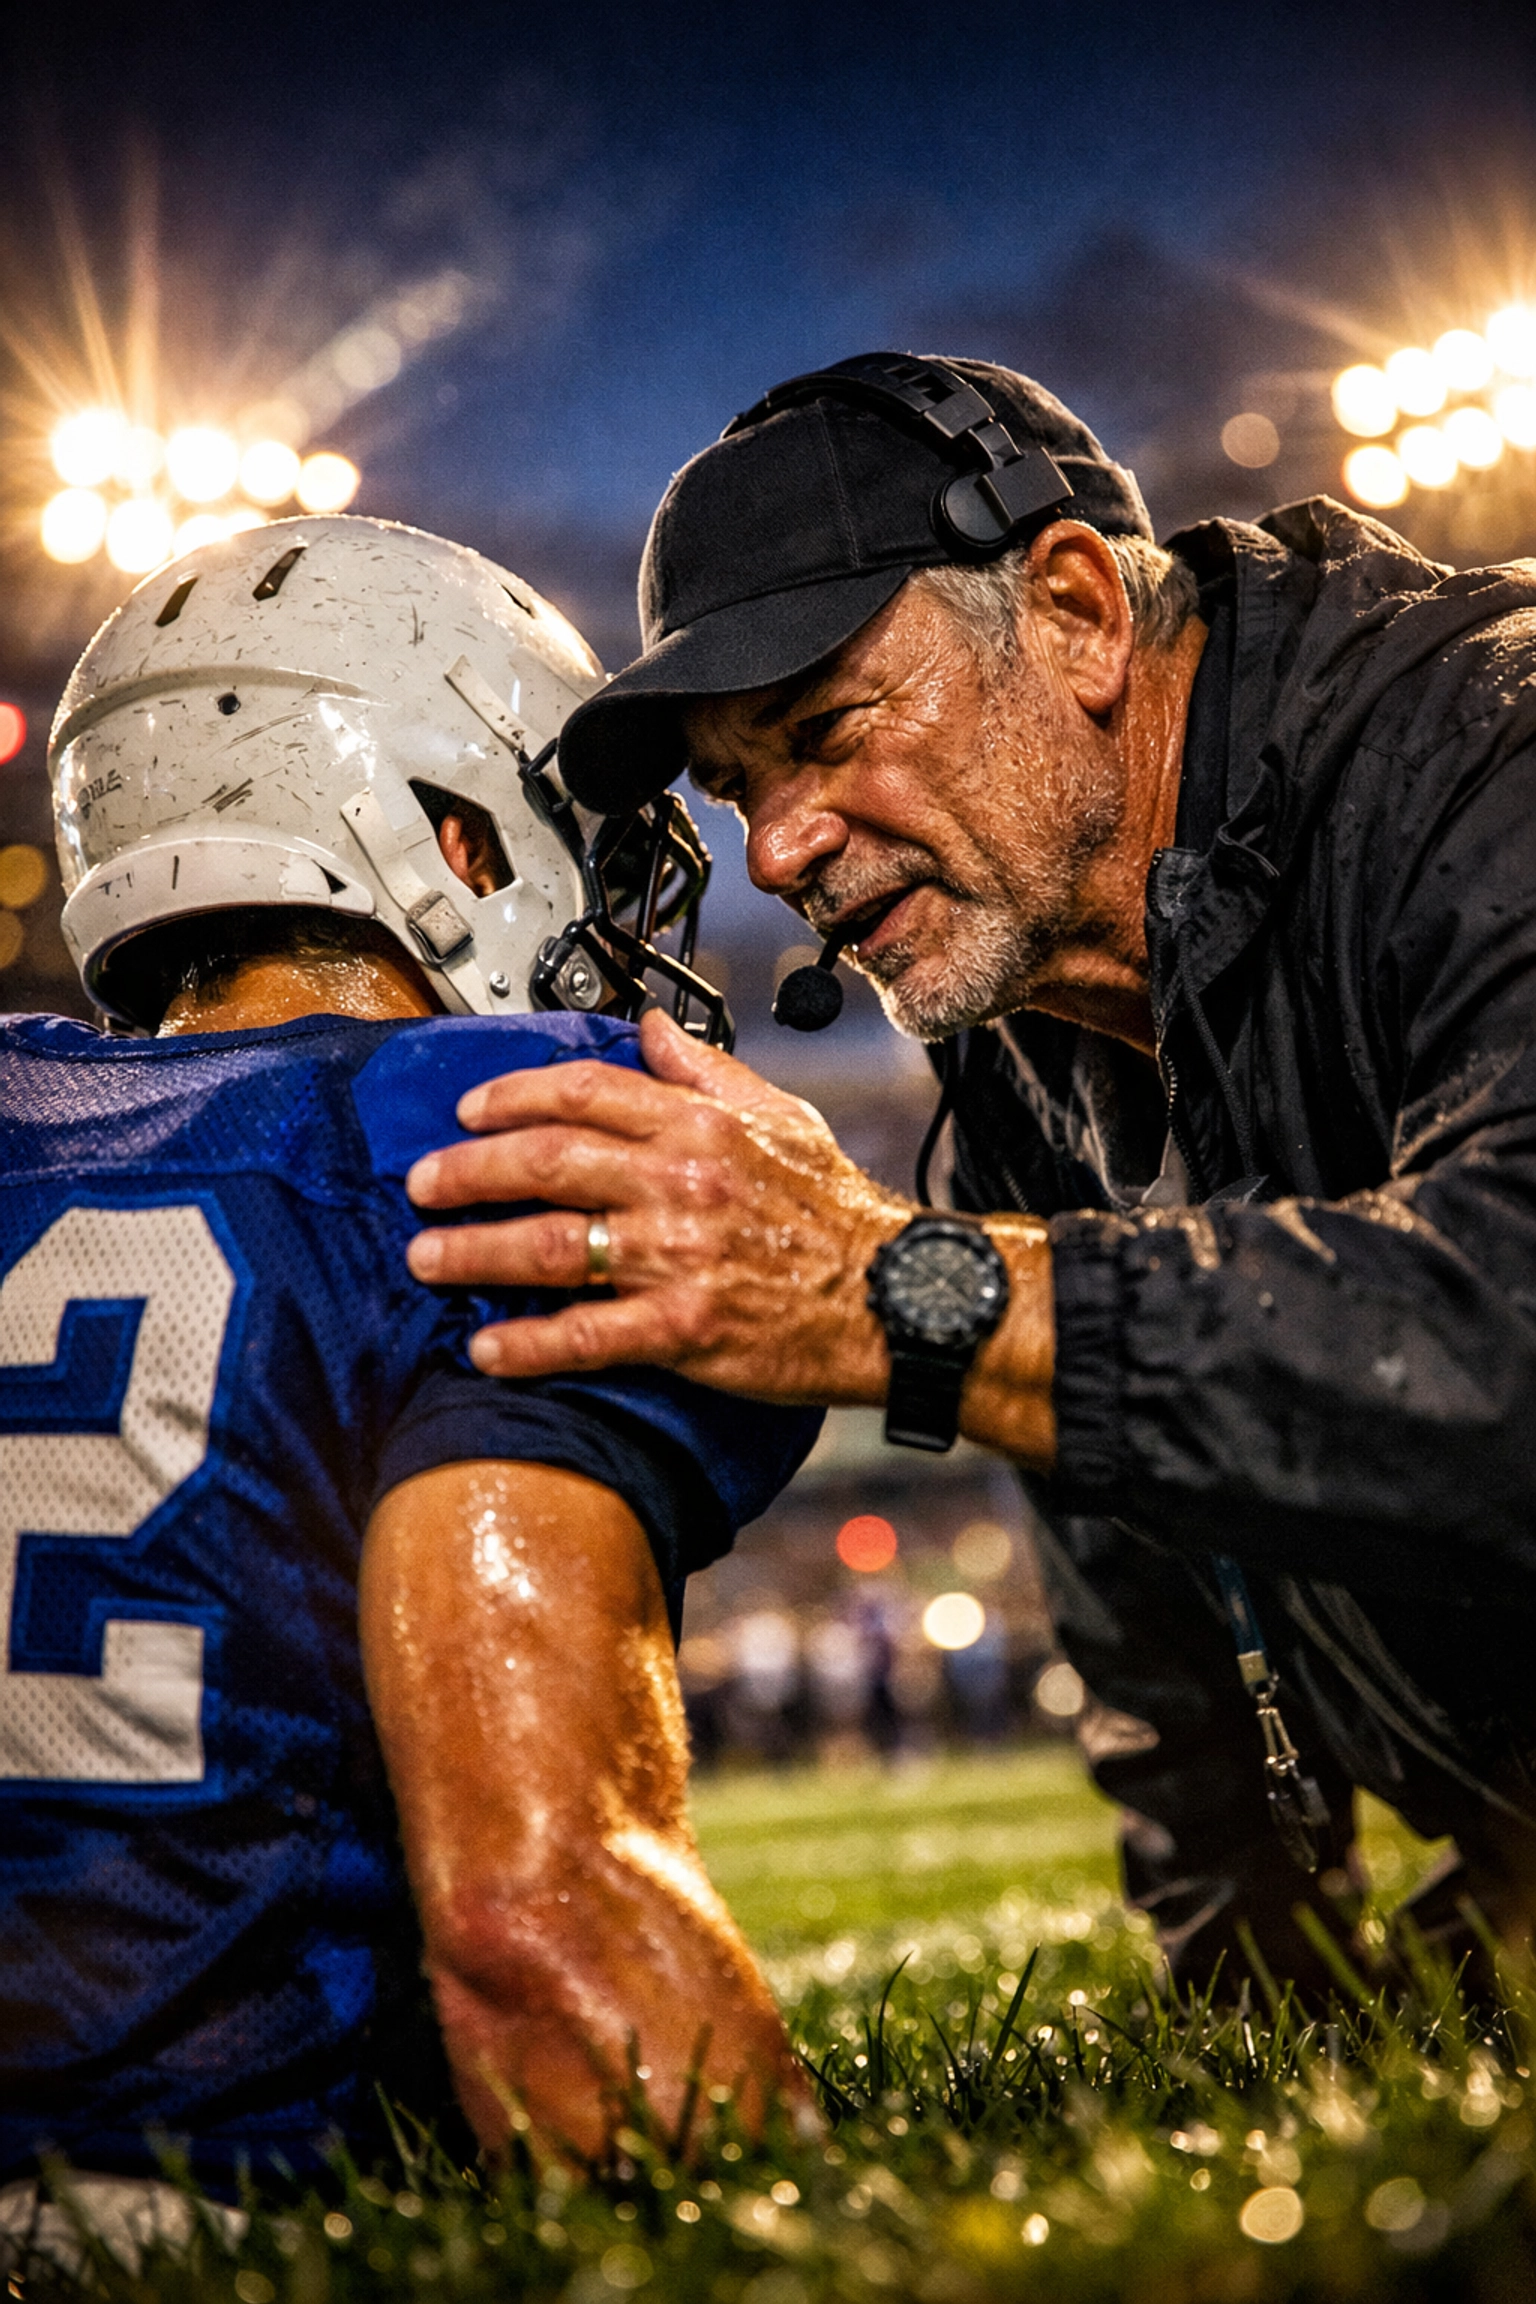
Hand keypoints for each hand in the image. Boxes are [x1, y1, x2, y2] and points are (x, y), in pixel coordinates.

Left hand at [405, 1008, 910, 1404]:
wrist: (895, 1297)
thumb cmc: (838, 1212)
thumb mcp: (781, 1117)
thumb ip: (706, 1071)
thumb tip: (650, 1027)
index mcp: (700, 1126)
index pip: (583, 1091)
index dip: (512, 1096)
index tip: (469, 1111)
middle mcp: (682, 1182)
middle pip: (545, 1162)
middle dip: (468, 1172)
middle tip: (422, 1185)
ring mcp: (679, 1256)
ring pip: (550, 1246)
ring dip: (475, 1252)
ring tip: (427, 1258)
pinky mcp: (685, 1327)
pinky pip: (586, 1334)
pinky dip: (528, 1343)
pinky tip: (487, 1348)